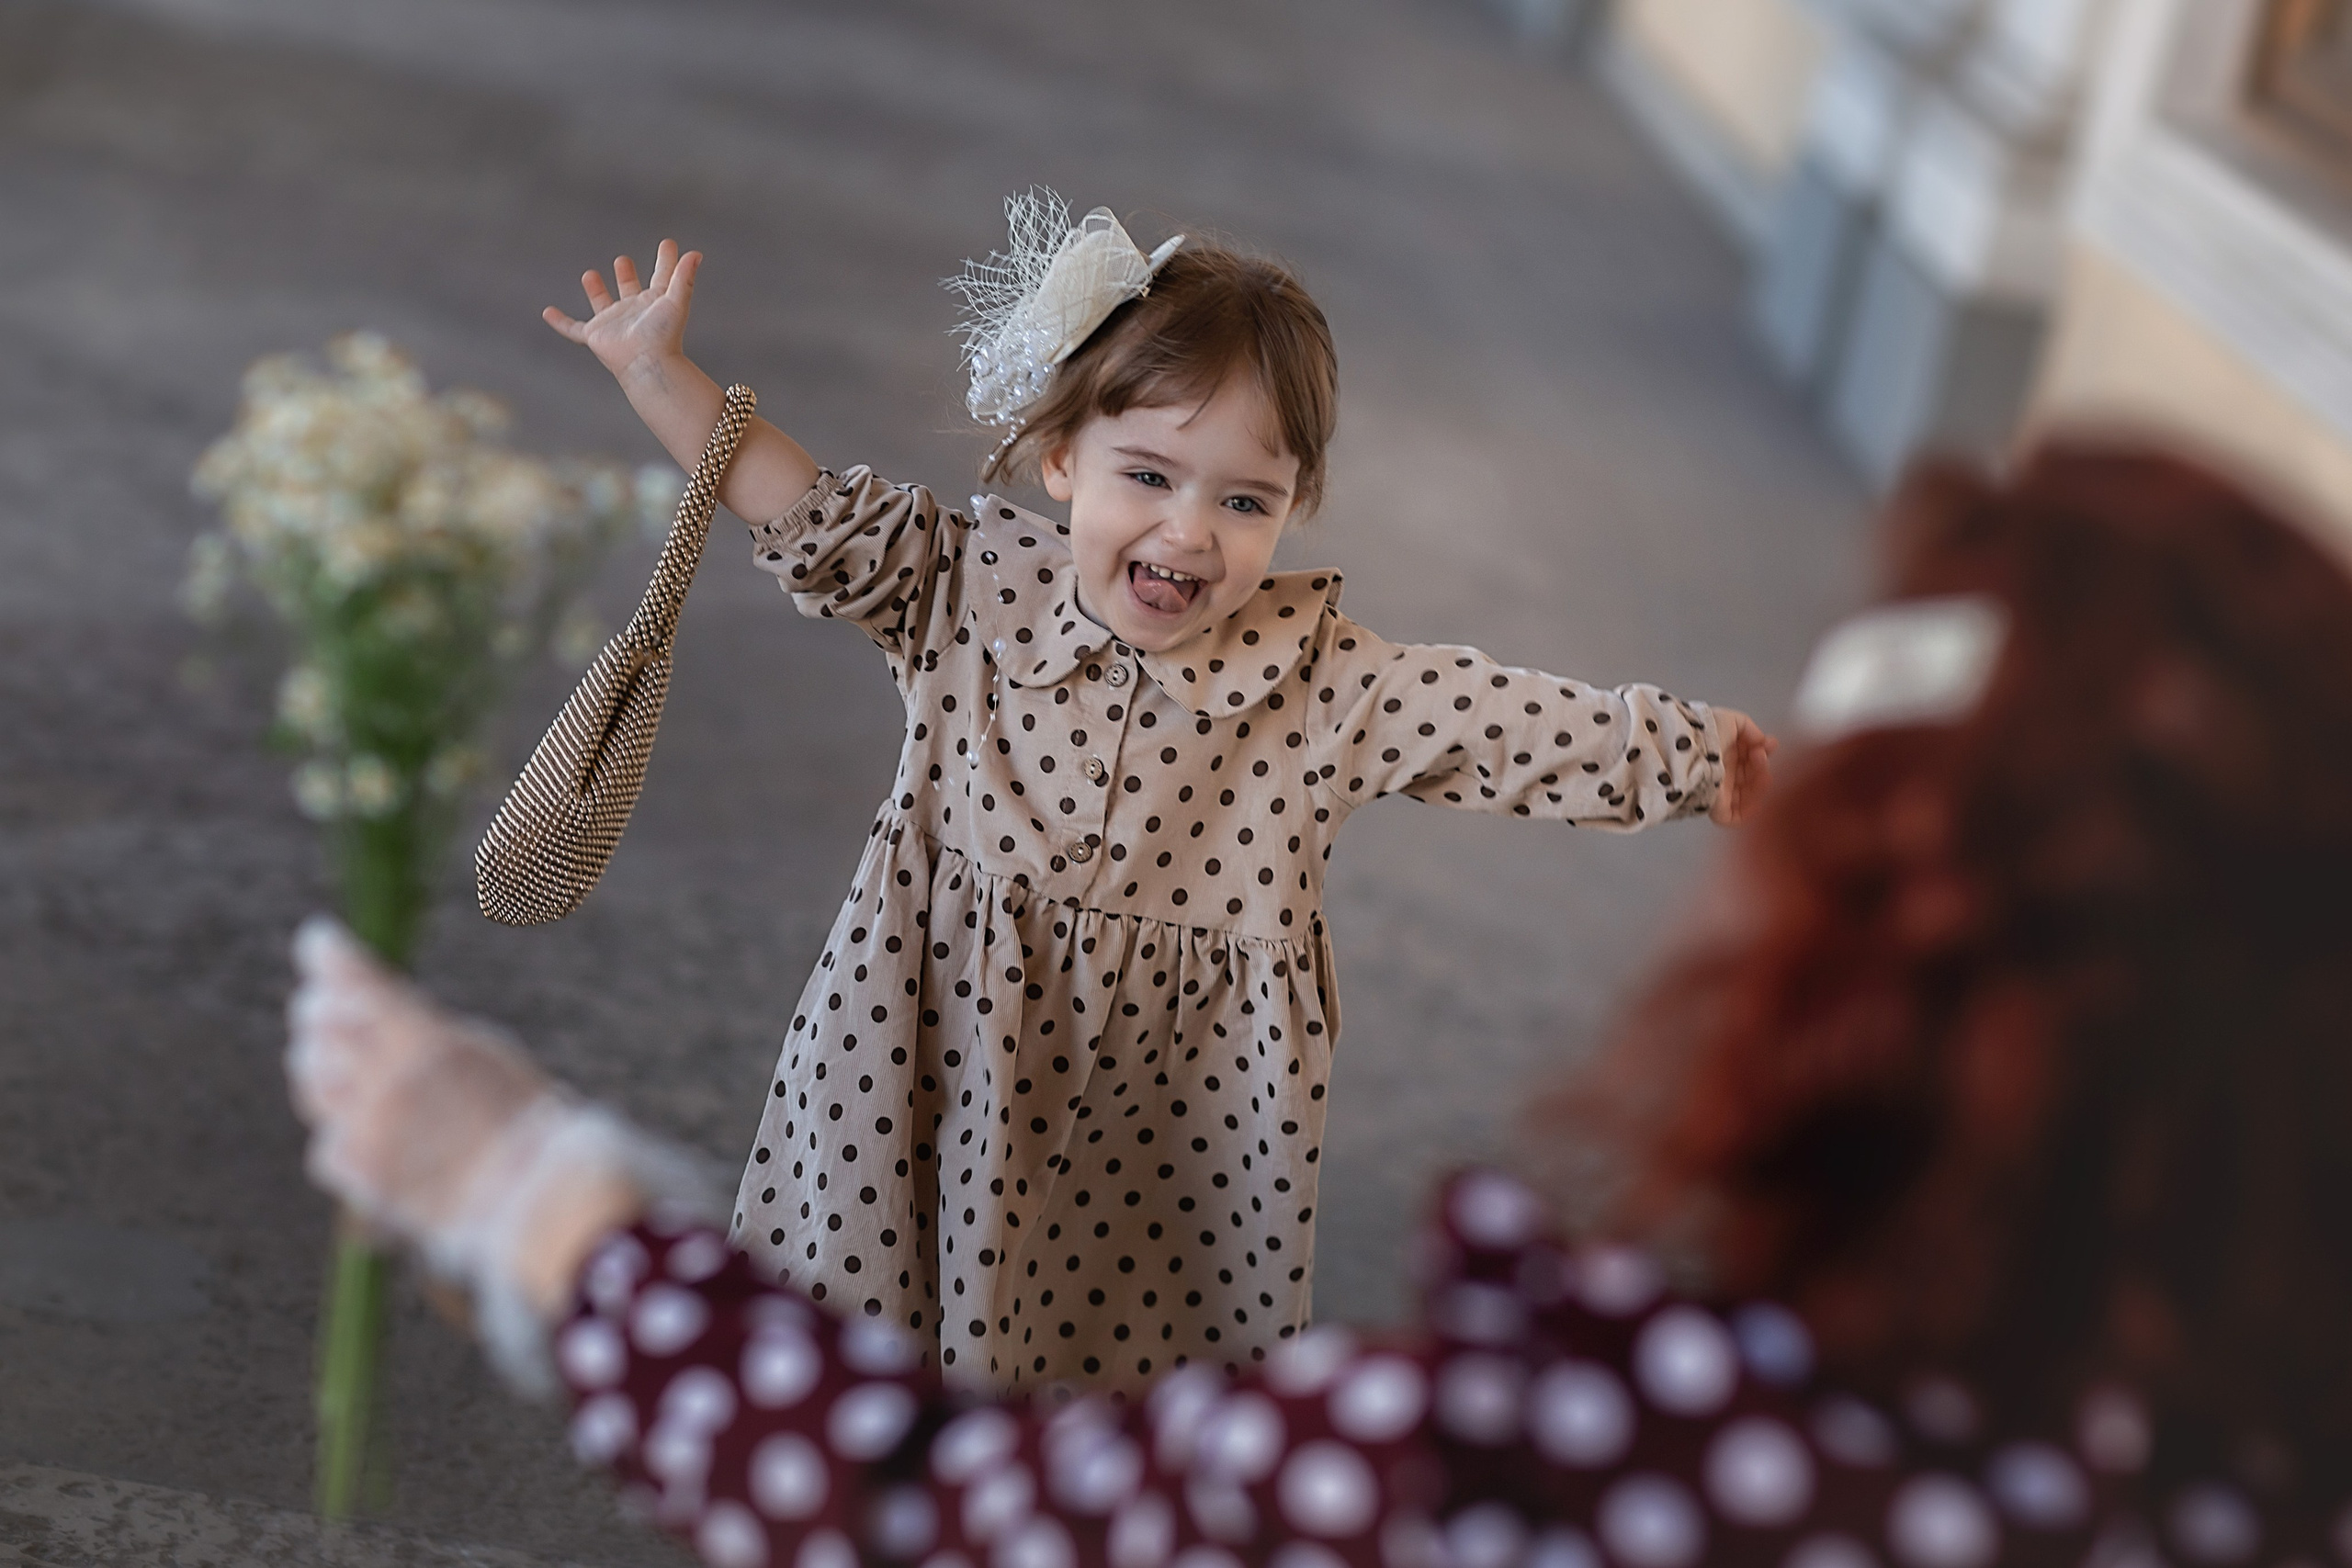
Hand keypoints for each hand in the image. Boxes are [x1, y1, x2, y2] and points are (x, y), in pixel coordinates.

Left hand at [286, 918, 551, 1244]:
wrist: (538, 1197)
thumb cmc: (524, 1118)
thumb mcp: (483, 1054)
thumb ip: (422, 1031)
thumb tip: (371, 1006)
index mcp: (427, 1042)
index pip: (361, 985)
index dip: (332, 958)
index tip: (316, 939)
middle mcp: (389, 1083)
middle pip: (321, 1029)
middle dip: (319, 1011)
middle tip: (317, 1004)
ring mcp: (371, 1132)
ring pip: (313, 1084)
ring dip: (318, 1066)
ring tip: (328, 1058)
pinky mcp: (363, 1177)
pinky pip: (327, 1143)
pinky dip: (340, 1132)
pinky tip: (362, 1130)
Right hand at [543, 238, 701, 386]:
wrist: (646, 363)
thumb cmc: (664, 335)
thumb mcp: (676, 301)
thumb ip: (684, 277)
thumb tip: (696, 253)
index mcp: (655, 303)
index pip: (662, 277)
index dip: (666, 261)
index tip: (668, 243)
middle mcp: (634, 312)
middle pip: (630, 290)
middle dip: (626, 275)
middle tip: (623, 261)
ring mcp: (613, 324)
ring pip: (603, 305)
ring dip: (596, 291)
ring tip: (590, 274)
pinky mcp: (595, 336)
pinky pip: (573, 329)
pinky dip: (560, 322)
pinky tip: (547, 312)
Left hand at [1709, 708, 1778, 825]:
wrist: (1691, 748)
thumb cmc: (1706, 731)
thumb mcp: (1730, 720)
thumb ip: (1749, 728)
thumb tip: (1763, 741)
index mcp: (1723, 756)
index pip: (1749, 760)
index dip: (1763, 753)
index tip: (1771, 744)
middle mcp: (1722, 774)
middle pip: (1751, 777)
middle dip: (1762, 765)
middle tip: (1759, 754)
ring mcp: (1720, 793)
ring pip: (1749, 795)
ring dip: (1761, 782)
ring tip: (1759, 767)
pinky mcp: (1718, 809)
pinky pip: (1738, 817)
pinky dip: (1752, 809)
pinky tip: (1759, 790)